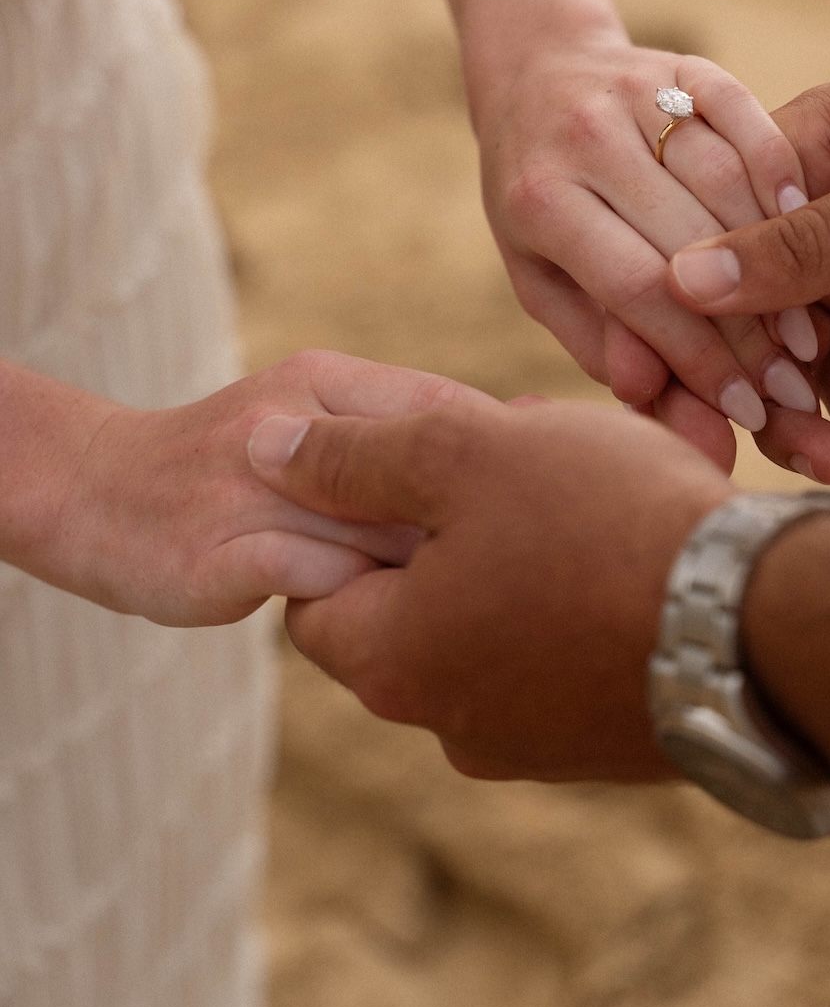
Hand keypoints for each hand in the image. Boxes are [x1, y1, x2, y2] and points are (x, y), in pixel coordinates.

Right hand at [24, 351, 491, 626]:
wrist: (100, 492)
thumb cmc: (234, 465)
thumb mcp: (312, 421)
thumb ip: (396, 434)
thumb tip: (521, 455)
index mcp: (322, 382)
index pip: (442, 410)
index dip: (507, 460)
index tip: (552, 503)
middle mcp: (288, 422)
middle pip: (421, 473)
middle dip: (474, 526)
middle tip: (515, 568)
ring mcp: (249, 485)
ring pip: (378, 531)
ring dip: (424, 572)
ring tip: (456, 606)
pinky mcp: (218, 551)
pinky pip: (319, 579)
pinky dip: (357, 603)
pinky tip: (371, 624)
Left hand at [249, 392, 731, 779]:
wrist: (768, 625)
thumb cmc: (607, 525)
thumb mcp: (466, 453)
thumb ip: (355, 453)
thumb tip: (265, 448)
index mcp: (393, 661)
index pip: (313, 590)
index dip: (351, 511)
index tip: (415, 458)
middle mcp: (449, 723)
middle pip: (407, 604)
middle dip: (445, 521)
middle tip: (510, 457)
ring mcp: (532, 744)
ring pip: (489, 622)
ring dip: (515, 552)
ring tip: (582, 485)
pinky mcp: (603, 743)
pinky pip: (558, 653)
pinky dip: (574, 596)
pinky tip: (629, 539)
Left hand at [476, 30, 829, 477]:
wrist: (537, 74)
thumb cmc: (541, 206)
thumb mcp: (544, 279)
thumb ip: (598, 342)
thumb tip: (650, 401)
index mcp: (539, 199)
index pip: (635, 289)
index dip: (698, 359)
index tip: (747, 413)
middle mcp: (584, 135)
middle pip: (690, 242)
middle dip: (749, 330)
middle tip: (795, 392)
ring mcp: (639, 91)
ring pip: (728, 183)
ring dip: (781, 264)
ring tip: (807, 336)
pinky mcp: (687, 64)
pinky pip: (752, 119)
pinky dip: (785, 178)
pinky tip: (810, 234)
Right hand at [667, 37, 829, 425]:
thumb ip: (811, 245)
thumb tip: (686, 277)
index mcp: (805, 148)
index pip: (713, 235)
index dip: (696, 315)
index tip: (691, 386)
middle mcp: (821, 206)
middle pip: (751, 312)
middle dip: (764, 384)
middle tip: (793, 447)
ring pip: (805, 361)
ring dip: (827, 410)